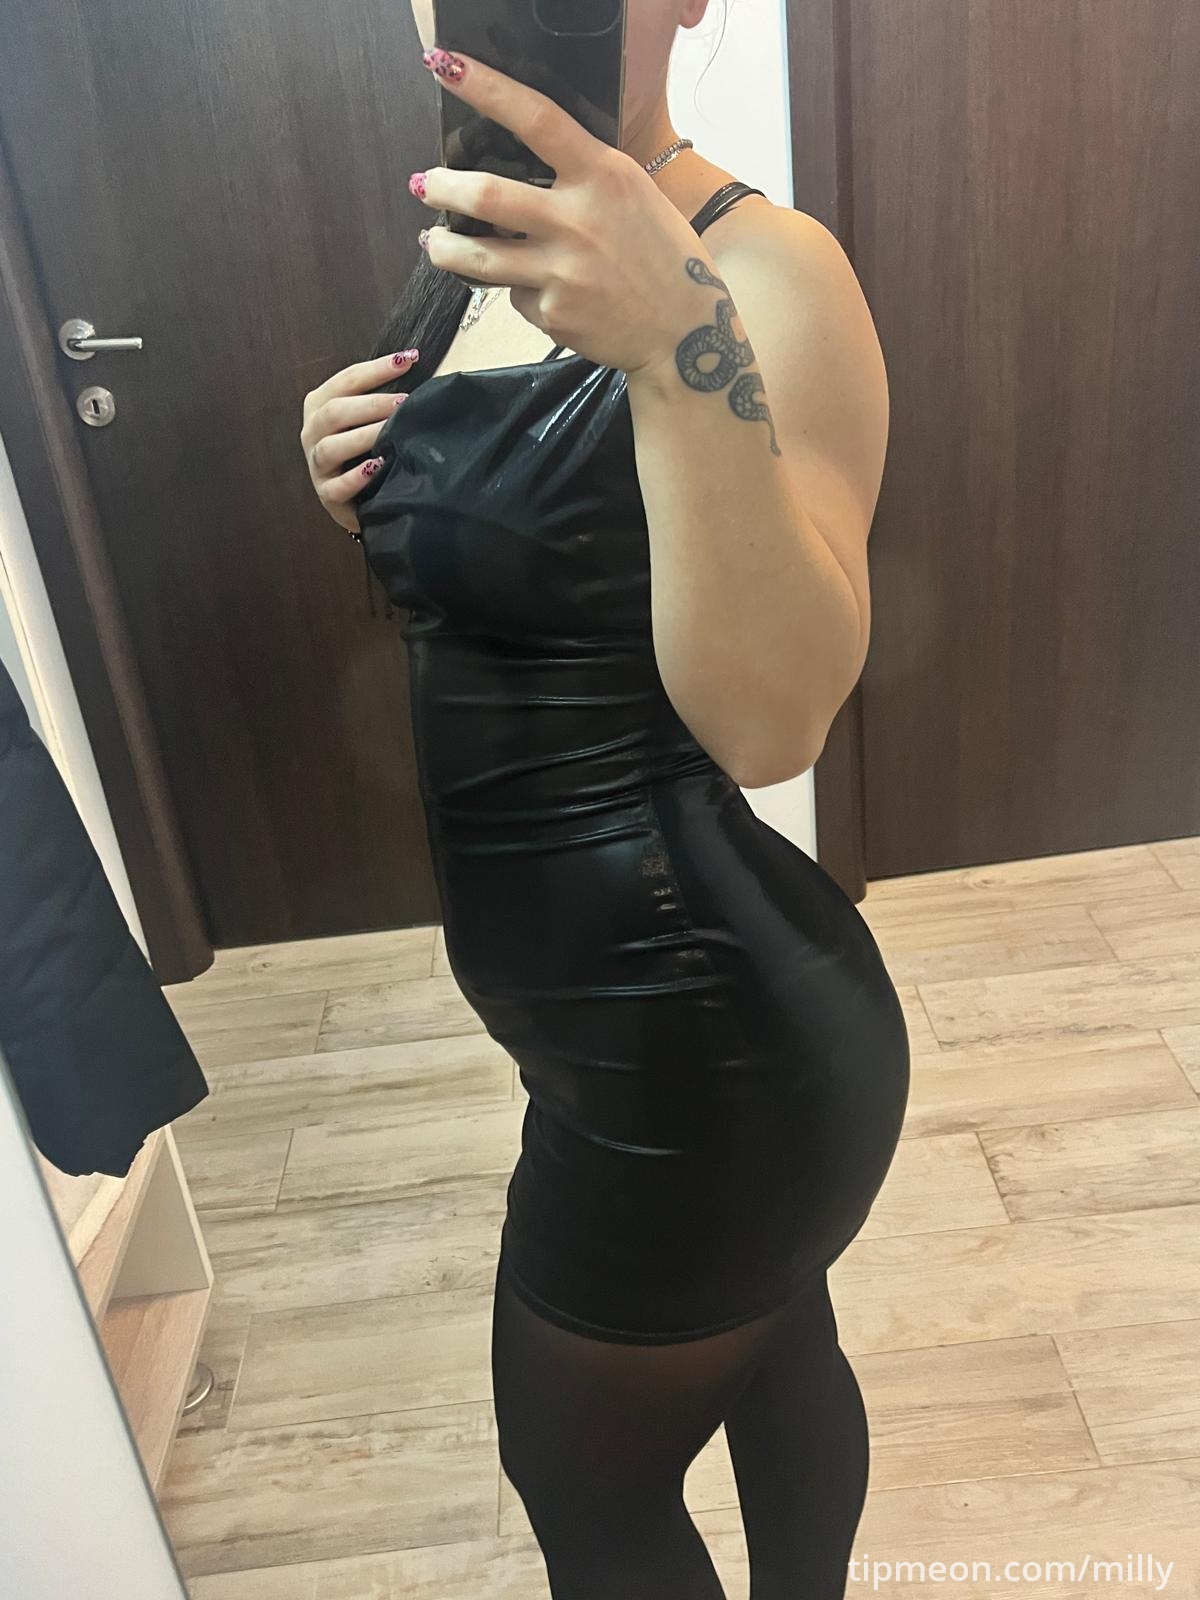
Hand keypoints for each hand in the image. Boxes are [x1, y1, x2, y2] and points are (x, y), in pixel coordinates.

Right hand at [300, 351, 419, 532]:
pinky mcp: (327, 495)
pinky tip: (376, 467)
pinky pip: (337, 486)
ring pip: (331, 447)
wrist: (357, 498)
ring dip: (363, 436)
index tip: (407, 360)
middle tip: (404, 402)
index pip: (346, 380)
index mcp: (320, 405)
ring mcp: (316, 465)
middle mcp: (312, 431)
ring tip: (392, 432)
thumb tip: (414, 366)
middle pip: (334, 411)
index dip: (377, 369)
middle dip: (371, 404)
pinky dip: (356, 477)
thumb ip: (382, 396)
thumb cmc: (366, 450)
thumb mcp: (368, 418)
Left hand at [413, 47, 711, 378]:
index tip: (445, 66)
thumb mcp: (634, 196)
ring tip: (434, 241)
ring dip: (444, 247)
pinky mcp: (552, 314)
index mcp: (603, 177)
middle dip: (442, 186)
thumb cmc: (664, 257)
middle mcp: (577, 221)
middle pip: (486, 195)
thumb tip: (525, 165)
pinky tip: (540, 292)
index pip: (536, 119)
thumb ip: (584, 178)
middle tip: (424, 184)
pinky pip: (516, 296)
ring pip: (477, 257)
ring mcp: (560, 272)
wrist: (686, 334)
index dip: (486, 89)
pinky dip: (518, 291)